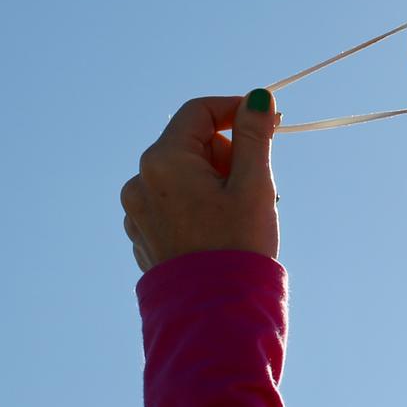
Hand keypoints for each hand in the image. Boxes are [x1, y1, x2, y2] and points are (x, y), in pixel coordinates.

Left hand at [121, 90, 281, 273]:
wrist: (214, 310)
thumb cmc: (238, 244)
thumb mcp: (254, 183)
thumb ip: (254, 135)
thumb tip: (258, 97)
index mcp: (164, 161)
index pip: (199, 112)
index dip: (236, 110)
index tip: (269, 122)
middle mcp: (140, 181)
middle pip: (191, 144)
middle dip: (228, 154)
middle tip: (259, 183)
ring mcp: (136, 210)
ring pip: (183, 174)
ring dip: (215, 181)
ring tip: (242, 212)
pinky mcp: (142, 234)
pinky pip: (173, 202)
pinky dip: (198, 204)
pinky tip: (219, 230)